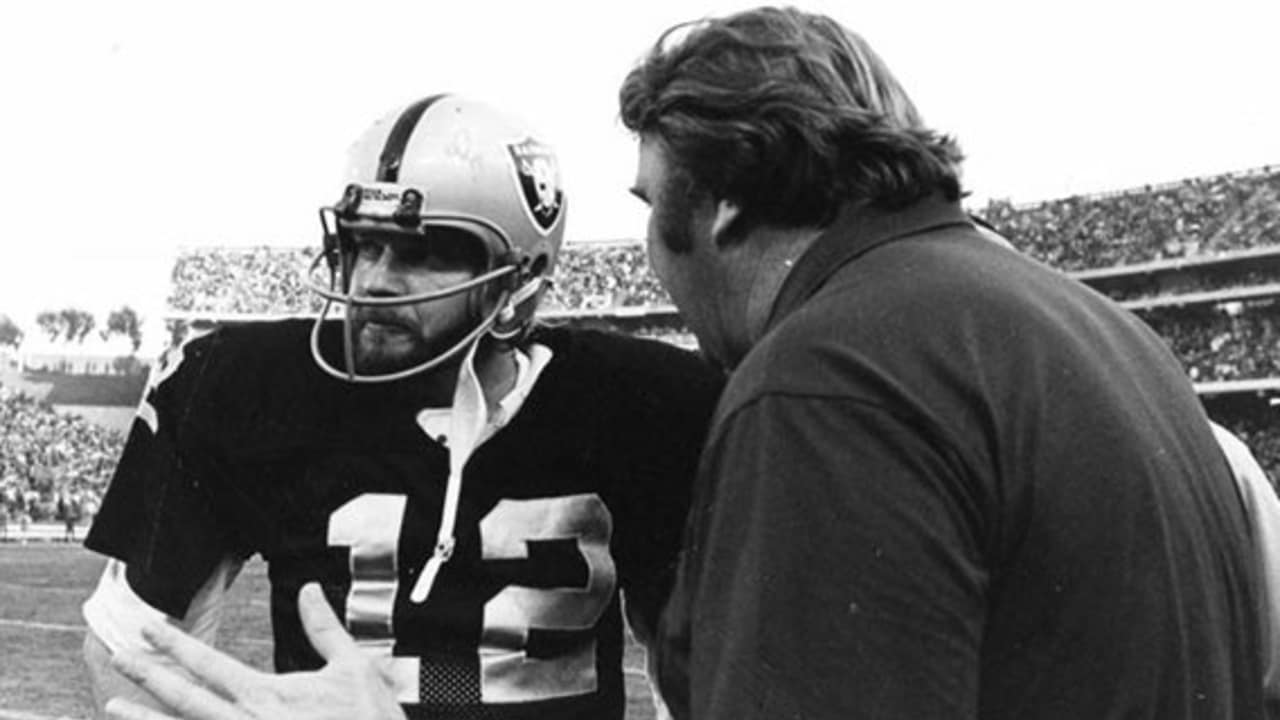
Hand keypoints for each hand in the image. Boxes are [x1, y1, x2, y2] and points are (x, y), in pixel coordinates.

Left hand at [104, 583, 406, 719]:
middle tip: (117, 659)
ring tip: (112, 705)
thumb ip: (324, 628)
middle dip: (148, 677)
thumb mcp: (354, 667)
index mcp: (269, 695)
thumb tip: (309, 590)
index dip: (175, 645)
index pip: (210, 664)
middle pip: (185, 699)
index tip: (148, 629)